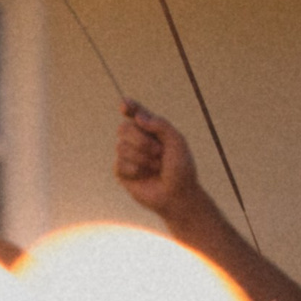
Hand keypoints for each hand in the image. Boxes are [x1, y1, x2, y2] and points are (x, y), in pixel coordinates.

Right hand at [114, 100, 201, 219]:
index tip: (125, 105)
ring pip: (121, 147)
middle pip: (123, 128)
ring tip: (156, 167)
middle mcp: (137, 140)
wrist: (177, 195)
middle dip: (141, 140)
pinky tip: (145, 176)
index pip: (135, 113)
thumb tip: (138, 117)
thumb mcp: (177, 142)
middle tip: (159, 152)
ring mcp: (128, 156)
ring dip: (142, 158)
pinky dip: (135, 170)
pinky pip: (119, 164)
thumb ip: (160, 125)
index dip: (128, 107)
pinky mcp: (122, 172)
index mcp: (151, 130)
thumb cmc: (181, 168)